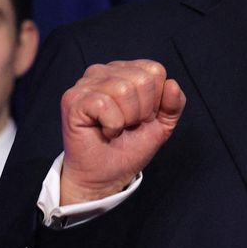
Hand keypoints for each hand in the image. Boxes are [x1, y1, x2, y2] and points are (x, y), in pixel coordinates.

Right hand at [59, 59, 185, 204]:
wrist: (105, 177)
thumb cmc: (128, 148)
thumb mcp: (161, 125)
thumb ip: (173, 104)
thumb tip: (172, 84)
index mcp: (123, 71)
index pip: (154, 70)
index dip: (156, 101)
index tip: (142, 118)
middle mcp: (102, 72)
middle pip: (142, 79)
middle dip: (142, 111)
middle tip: (128, 125)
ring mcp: (85, 84)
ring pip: (123, 89)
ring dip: (126, 119)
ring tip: (115, 128)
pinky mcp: (72, 100)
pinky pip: (104, 104)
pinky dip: (112, 125)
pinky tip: (103, 131)